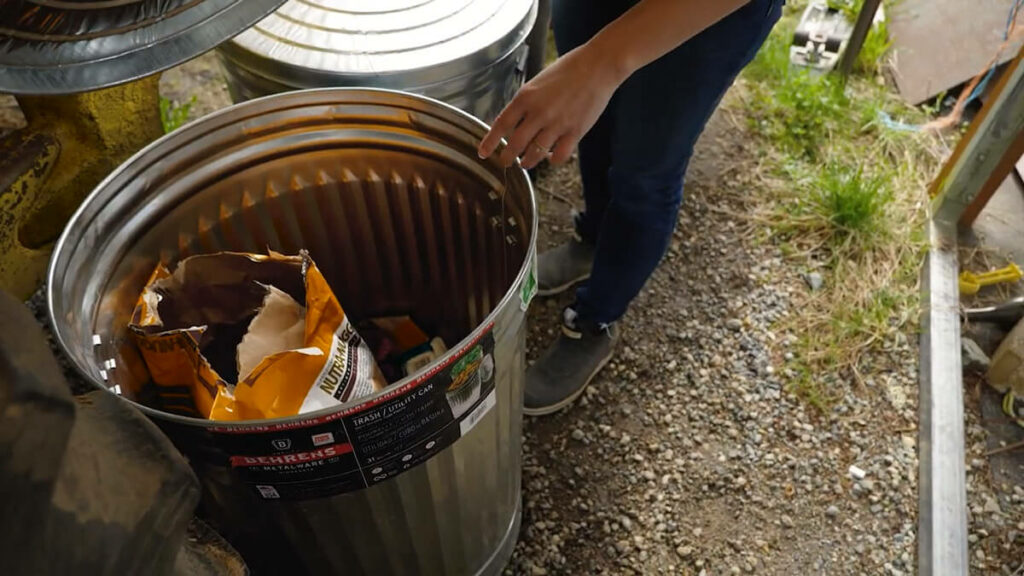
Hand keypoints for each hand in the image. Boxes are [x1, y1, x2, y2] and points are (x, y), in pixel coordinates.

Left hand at [478, 43, 625, 168]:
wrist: (598, 66)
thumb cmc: (568, 70)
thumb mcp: (538, 82)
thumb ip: (526, 101)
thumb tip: (515, 122)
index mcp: (526, 97)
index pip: (501, 124)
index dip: (489, 142)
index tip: (483, 153)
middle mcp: (538, 113)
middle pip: (515, 144)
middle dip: (507, 158)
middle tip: (505, 162)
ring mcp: (557, 124)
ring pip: (535, 154)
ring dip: (528, 162)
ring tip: (526, 163)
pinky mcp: (575, 132)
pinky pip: (558, 156)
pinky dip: (552, 160)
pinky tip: (551, 157)